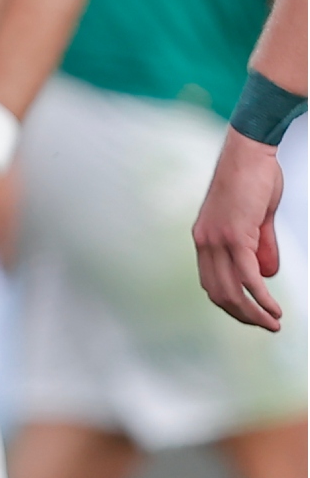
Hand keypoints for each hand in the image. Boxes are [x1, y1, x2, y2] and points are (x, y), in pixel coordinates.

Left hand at [193, 129, 284, 330]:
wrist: (249, 152)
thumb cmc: (254, 180)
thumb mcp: (255, 219)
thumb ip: (260, 247)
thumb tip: (266, 276)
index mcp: (204, 238)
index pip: (211, 281)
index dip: (231, 302)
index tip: (251, 314)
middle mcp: (204, 242)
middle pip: (218, 292)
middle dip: (242, 314)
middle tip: (266, 326)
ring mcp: (216, 239)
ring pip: (232, 289)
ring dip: (253, 312)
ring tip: (273, 323)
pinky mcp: (234, 236)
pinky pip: (247, 277)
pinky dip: (261, 298)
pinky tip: (273, 310)